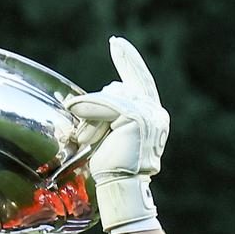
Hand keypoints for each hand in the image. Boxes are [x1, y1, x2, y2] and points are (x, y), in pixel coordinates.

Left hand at [66, 37, 168, 233]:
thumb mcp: (112, 136)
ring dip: (91, 115)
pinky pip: (106, 105)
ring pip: (110, 97)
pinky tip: (79, 121)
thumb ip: (110, 115)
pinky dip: (89, 110)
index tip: (117, 44)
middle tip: (102, 77)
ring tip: (82, 140)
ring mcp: (148, 114)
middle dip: (107, 88)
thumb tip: (90, 103)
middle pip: (121, 88)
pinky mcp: (134, 118)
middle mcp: (156, 113)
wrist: (122, 188)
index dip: (129, 61)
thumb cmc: (113, 169)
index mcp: (154, 116)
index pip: (140, 81)